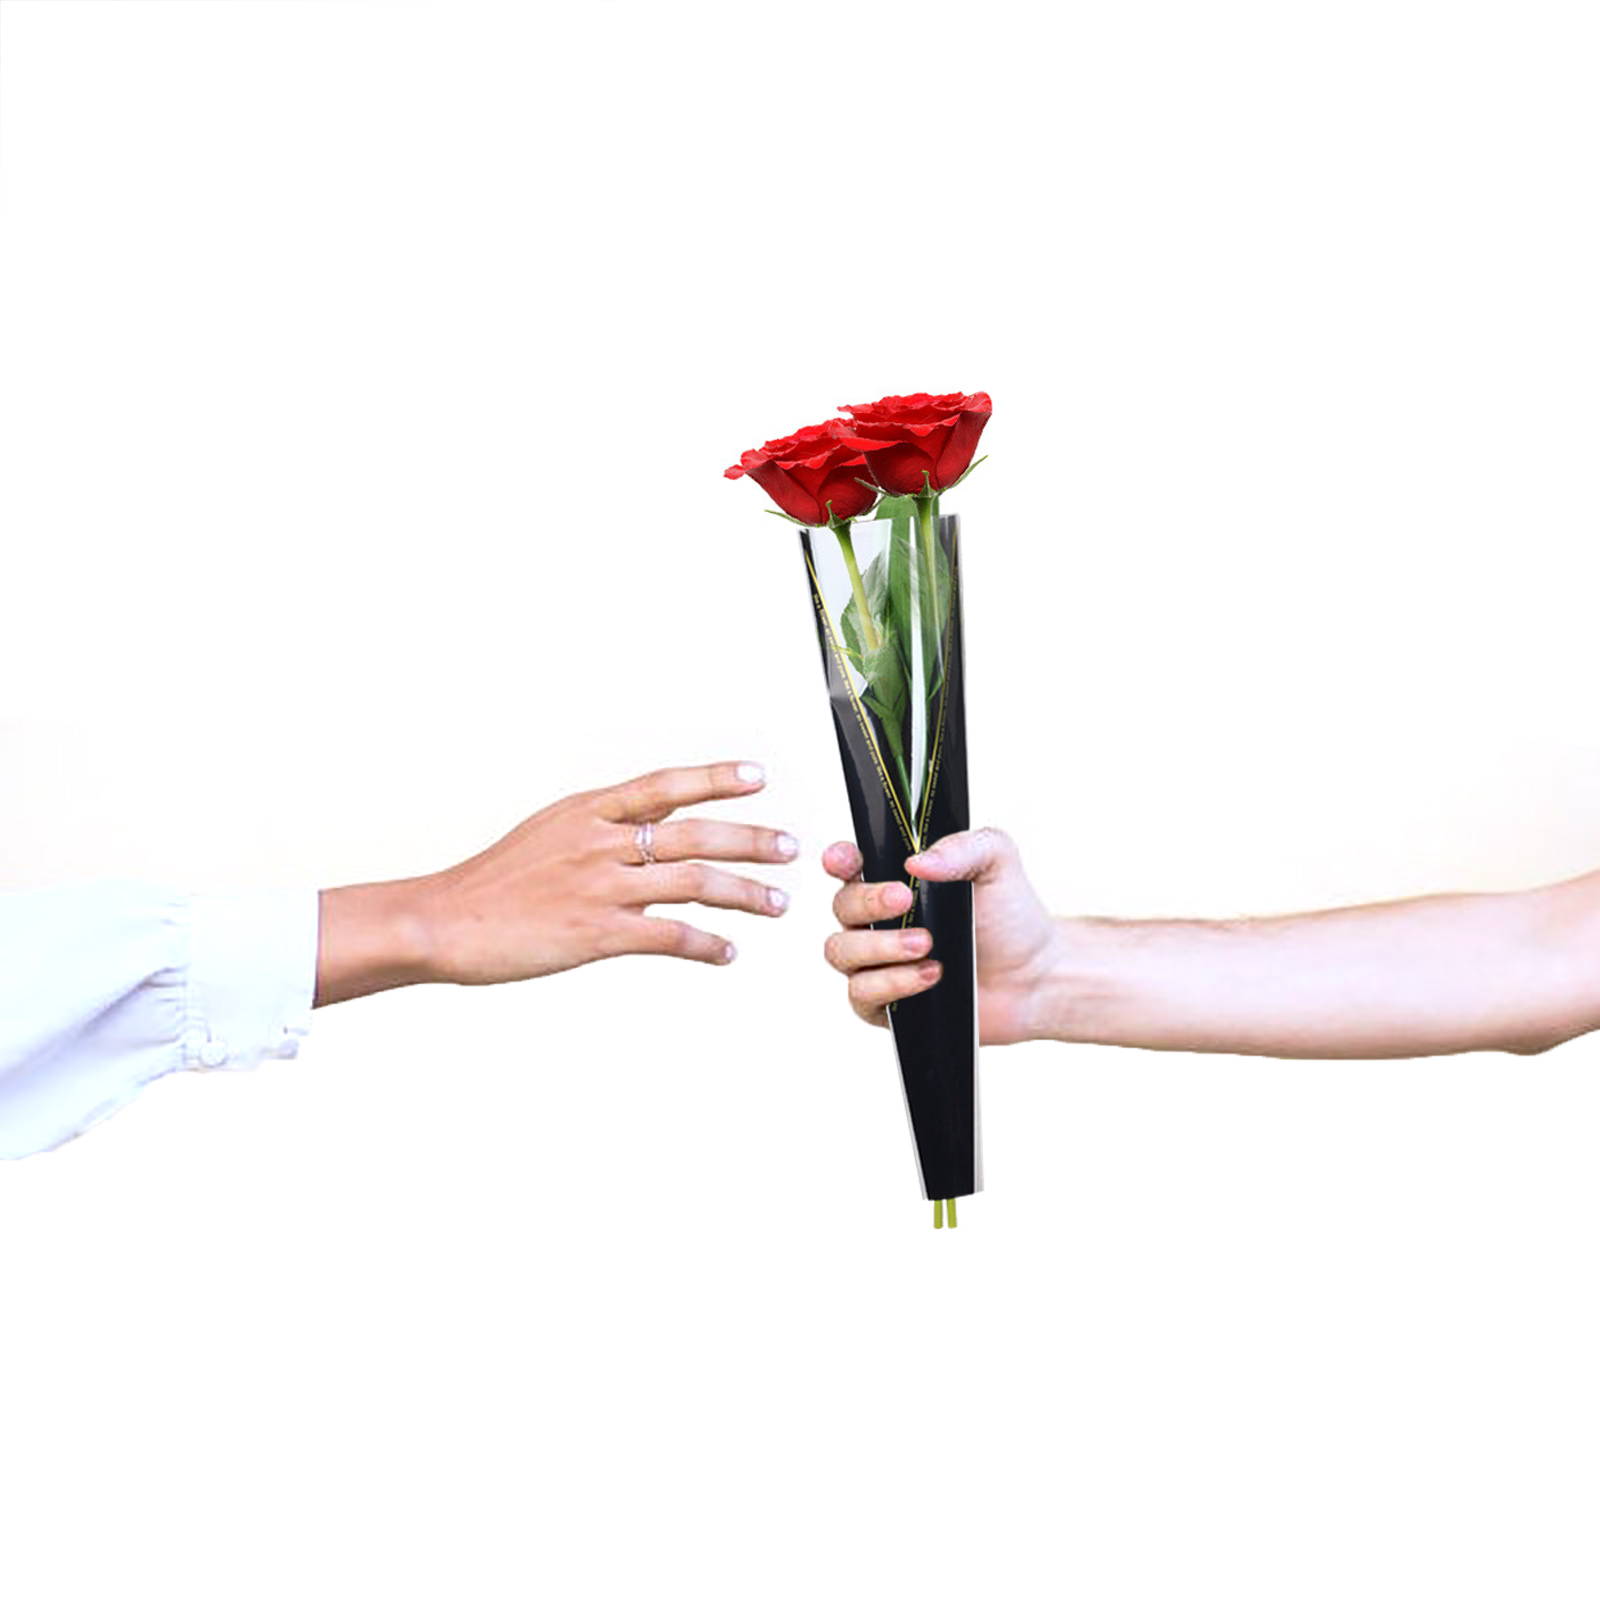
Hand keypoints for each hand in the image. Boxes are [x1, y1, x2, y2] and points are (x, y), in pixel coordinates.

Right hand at [316, 761, 795, 1004]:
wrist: (443, 920)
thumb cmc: (493, 882)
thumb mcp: (548, 831)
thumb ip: (602, 825)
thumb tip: (653, 820)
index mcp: (588, 810)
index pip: (665, 785)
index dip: (715, 778)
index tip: (757, 777)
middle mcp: (599, 841)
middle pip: (695, 833)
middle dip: (751, 840)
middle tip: (792, 848)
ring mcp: (599, 887)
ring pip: (693, 883)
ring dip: (744, 894)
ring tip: (776, 904)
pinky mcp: (595, 933)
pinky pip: (668, 937)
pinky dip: (705, 945)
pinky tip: (726, 953)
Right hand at [821, 827, 1059, 1045]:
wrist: (1036, 976)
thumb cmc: (1011, 918)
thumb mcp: (996, 863)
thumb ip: (961, 847)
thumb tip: (916, 860)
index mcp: (894, 880)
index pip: (848, 865)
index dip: (837, 860)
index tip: (843, 860)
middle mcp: (878, 921)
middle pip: (841, 907)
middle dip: (869, 902)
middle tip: (906, 900)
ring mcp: (878, 963)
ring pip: (841, 952)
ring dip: (879, 947)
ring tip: (927, 945)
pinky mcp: (886, 1004)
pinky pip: (861, 995)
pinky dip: (892, 983)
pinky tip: (930, 976)